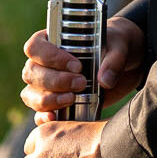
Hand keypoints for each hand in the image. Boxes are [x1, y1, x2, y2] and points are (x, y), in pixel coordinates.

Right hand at [21, 16, 143, 121]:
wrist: (126, 63)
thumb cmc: (116, 45)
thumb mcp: (120, 45)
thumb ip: (114, 59)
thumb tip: (104, 80)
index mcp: (53, 40)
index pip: (35, 47)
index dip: (50, 57)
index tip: (76, 66)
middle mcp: (44, 63)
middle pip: (31, 73)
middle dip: (55, 81)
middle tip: (81, 83)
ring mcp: (46, 85)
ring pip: (30, 94)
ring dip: (48, 99)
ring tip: (72, 99)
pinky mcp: (55, 103)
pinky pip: (38, 112)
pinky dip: (42, 117)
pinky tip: (54, 117)